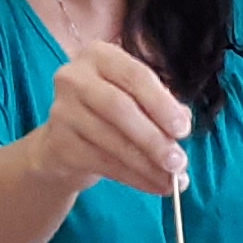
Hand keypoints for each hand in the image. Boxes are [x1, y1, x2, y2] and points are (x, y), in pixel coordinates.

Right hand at [35, 38, 191, 197]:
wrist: (64, 143)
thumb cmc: (109, 113)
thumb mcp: (136, 99)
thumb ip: (161, 106)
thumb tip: (183, 123)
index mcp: (100, 56)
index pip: (136, 75)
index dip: (162, 104)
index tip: (184, 130)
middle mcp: (74, 77)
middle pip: (119, 108)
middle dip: (153, 138)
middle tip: (178, 162)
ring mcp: (62, 111)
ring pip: (111, 140)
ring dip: (147, 165)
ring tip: (172, 181)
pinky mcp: (58, 144)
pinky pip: (103, 163)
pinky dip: (134, 178)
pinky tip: (155, 186)